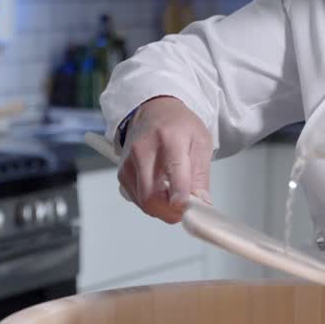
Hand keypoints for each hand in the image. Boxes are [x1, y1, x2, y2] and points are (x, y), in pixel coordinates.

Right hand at [118, 97, 213, 223]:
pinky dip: (150, 202)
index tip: (185, 209)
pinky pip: (136, 199)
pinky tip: (161, 190)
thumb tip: (201, 204)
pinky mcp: (122, 173)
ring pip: (143, 202)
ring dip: (161, 208)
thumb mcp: (201, 144)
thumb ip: (201, 177)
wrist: (154, 111)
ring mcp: (129, 162)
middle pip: (151, 196)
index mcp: (170, 139)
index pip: (173, 173)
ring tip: (174, 195)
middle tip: (184, 210)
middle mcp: (144, 150)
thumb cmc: (179, 127)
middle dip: (170, 212)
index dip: (179, 198)